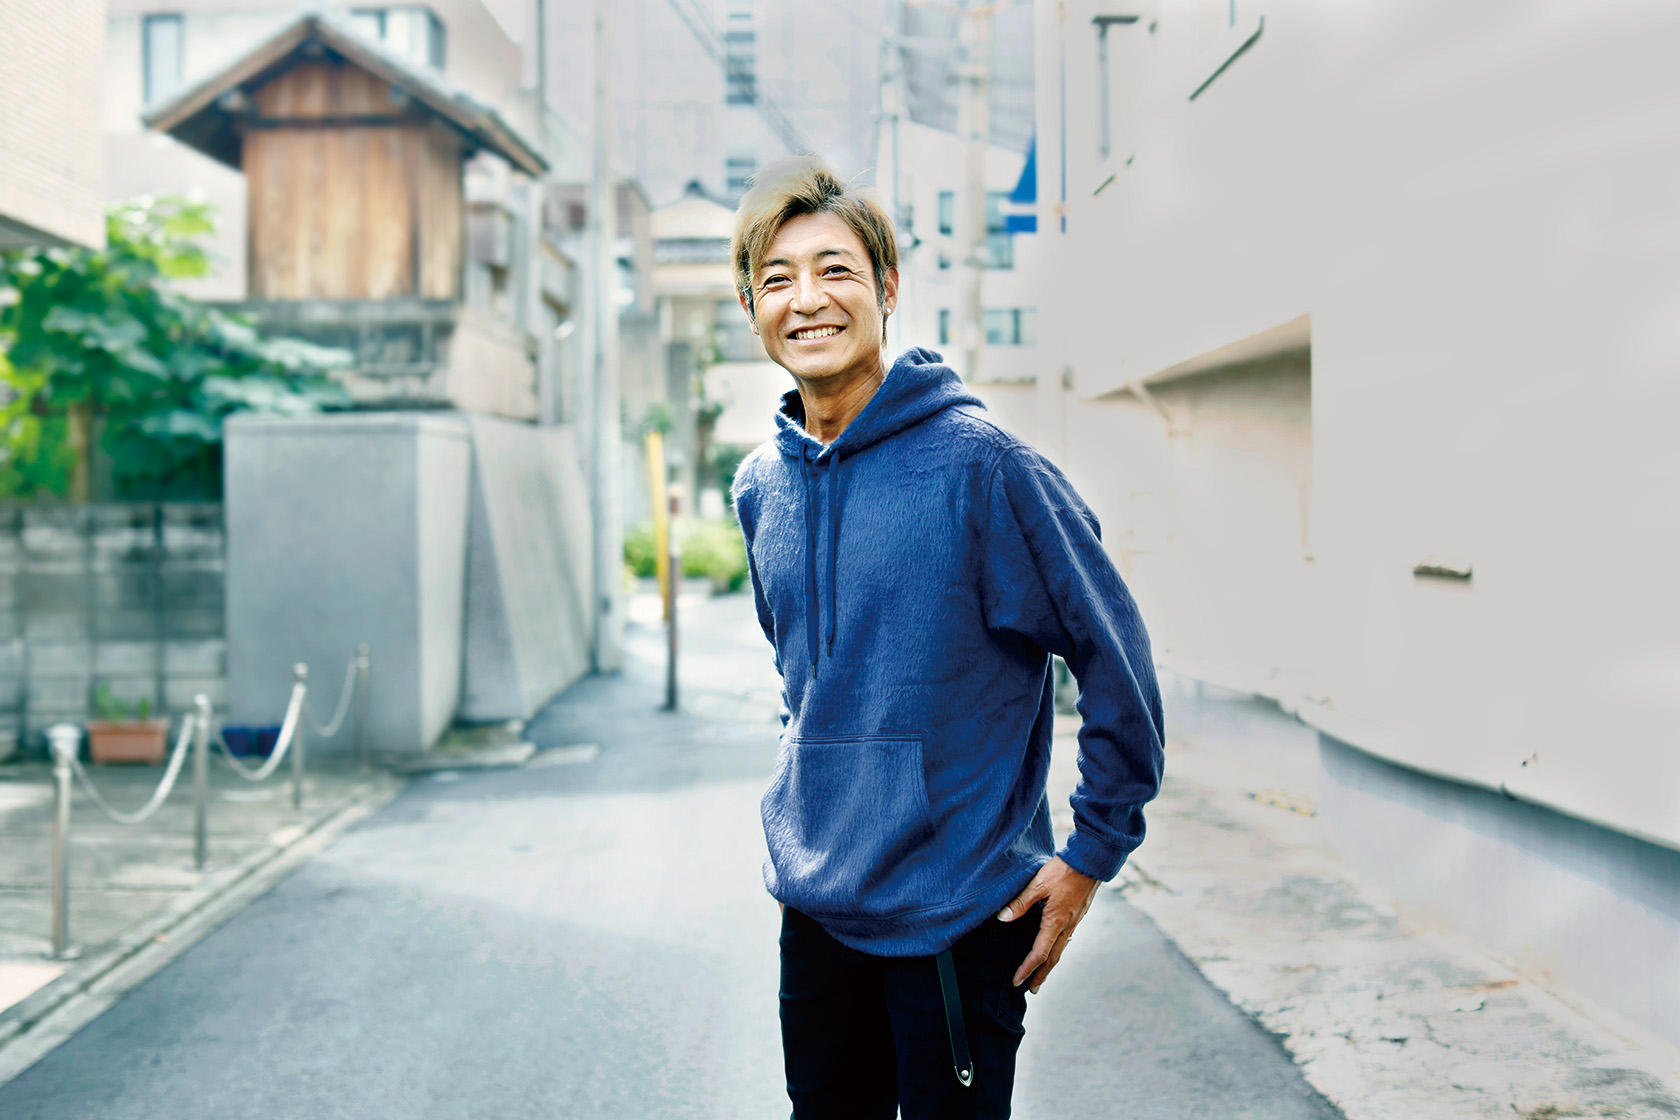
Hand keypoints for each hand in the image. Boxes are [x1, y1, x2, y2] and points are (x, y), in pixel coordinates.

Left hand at [997, 856, 1099, 993]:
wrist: (1090, 860)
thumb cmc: (1063, 870)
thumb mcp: (1038, 884)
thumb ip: (1020, 902)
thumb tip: (1002, 918)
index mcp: (1056, 921)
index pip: (1039, 953)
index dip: (1028, 968)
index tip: (1017, 981)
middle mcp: (1067, 926)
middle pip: (1053, 958)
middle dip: (1041, 975)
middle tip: (1032, 990)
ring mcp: (1075, 921)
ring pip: (1060, 949)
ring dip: (1049, 964)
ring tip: (1042, 975)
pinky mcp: (1078, 915)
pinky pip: (1066, 939)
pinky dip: (1057, 950)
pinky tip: (1054, 948)